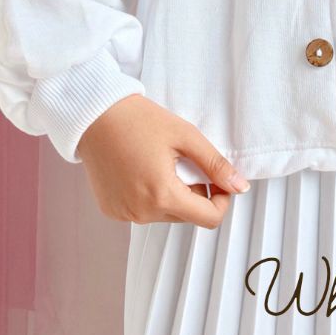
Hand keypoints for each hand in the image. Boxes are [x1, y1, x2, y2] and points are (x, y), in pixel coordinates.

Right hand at [76, 93, 250, 228]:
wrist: (95, 115)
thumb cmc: (139, 120)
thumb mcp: (186, 137)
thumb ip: (216, 164)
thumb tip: (240, 187)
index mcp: (162, 195)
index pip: (209, 219)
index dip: (222, 199)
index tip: (219, 178)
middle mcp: (141, 213)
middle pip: (188, 216)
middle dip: (197, 194)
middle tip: (187, 162)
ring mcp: (124, 214)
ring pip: (167, 214)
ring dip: (174, 195)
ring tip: (163, 163)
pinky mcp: (112, 211)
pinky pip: (144, 211)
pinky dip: (153, 196)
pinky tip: (145, 170)